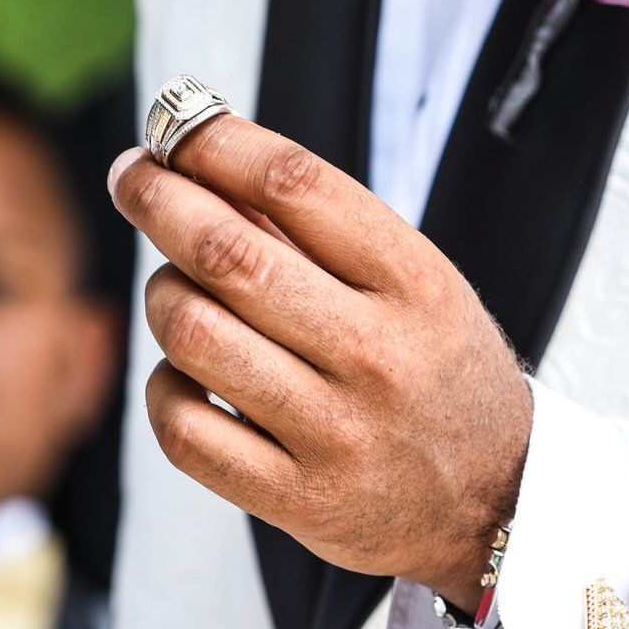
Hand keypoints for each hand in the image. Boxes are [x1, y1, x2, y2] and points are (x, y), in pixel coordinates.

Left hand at [109, 114, 532, 612]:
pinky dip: (164, 386)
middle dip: (158, 197)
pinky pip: (183, 427)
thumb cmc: (441, 375)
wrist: (497, 500)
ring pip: (192, 332)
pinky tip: (184, 373)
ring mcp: (334, 432)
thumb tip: (203, 163)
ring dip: (162, 295)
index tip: (174, 127)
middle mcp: (376, 354)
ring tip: (175, 289)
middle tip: (132, 177)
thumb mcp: (416, 287)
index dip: (214, 142)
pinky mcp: (296, 499)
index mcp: (415, 284)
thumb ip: (320, 232)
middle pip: (227, 252)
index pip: (294, 183)